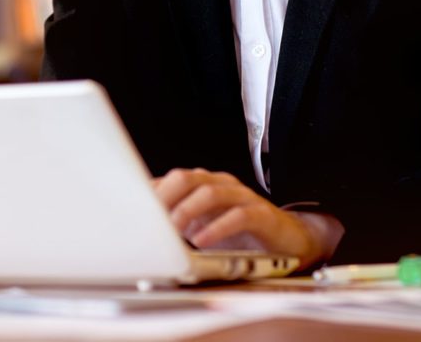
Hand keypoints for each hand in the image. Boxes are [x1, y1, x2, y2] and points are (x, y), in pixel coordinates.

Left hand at [153, 168, 341, 268]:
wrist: (287, 241)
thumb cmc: (239, 235)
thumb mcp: (201, 227)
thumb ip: (177, 223)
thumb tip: (143, 229)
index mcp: (202, 184)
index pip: (170, 181)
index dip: (151, 193)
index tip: (133, 210)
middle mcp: (219, 184)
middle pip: (186, 178)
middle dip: (165, 196)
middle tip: (151, 218)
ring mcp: (241, 196)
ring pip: (210, 192)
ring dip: (188, 210)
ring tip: (174, 229)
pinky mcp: (261, 214)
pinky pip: (237, 216)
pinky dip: (217, 228)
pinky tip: (203, 242)